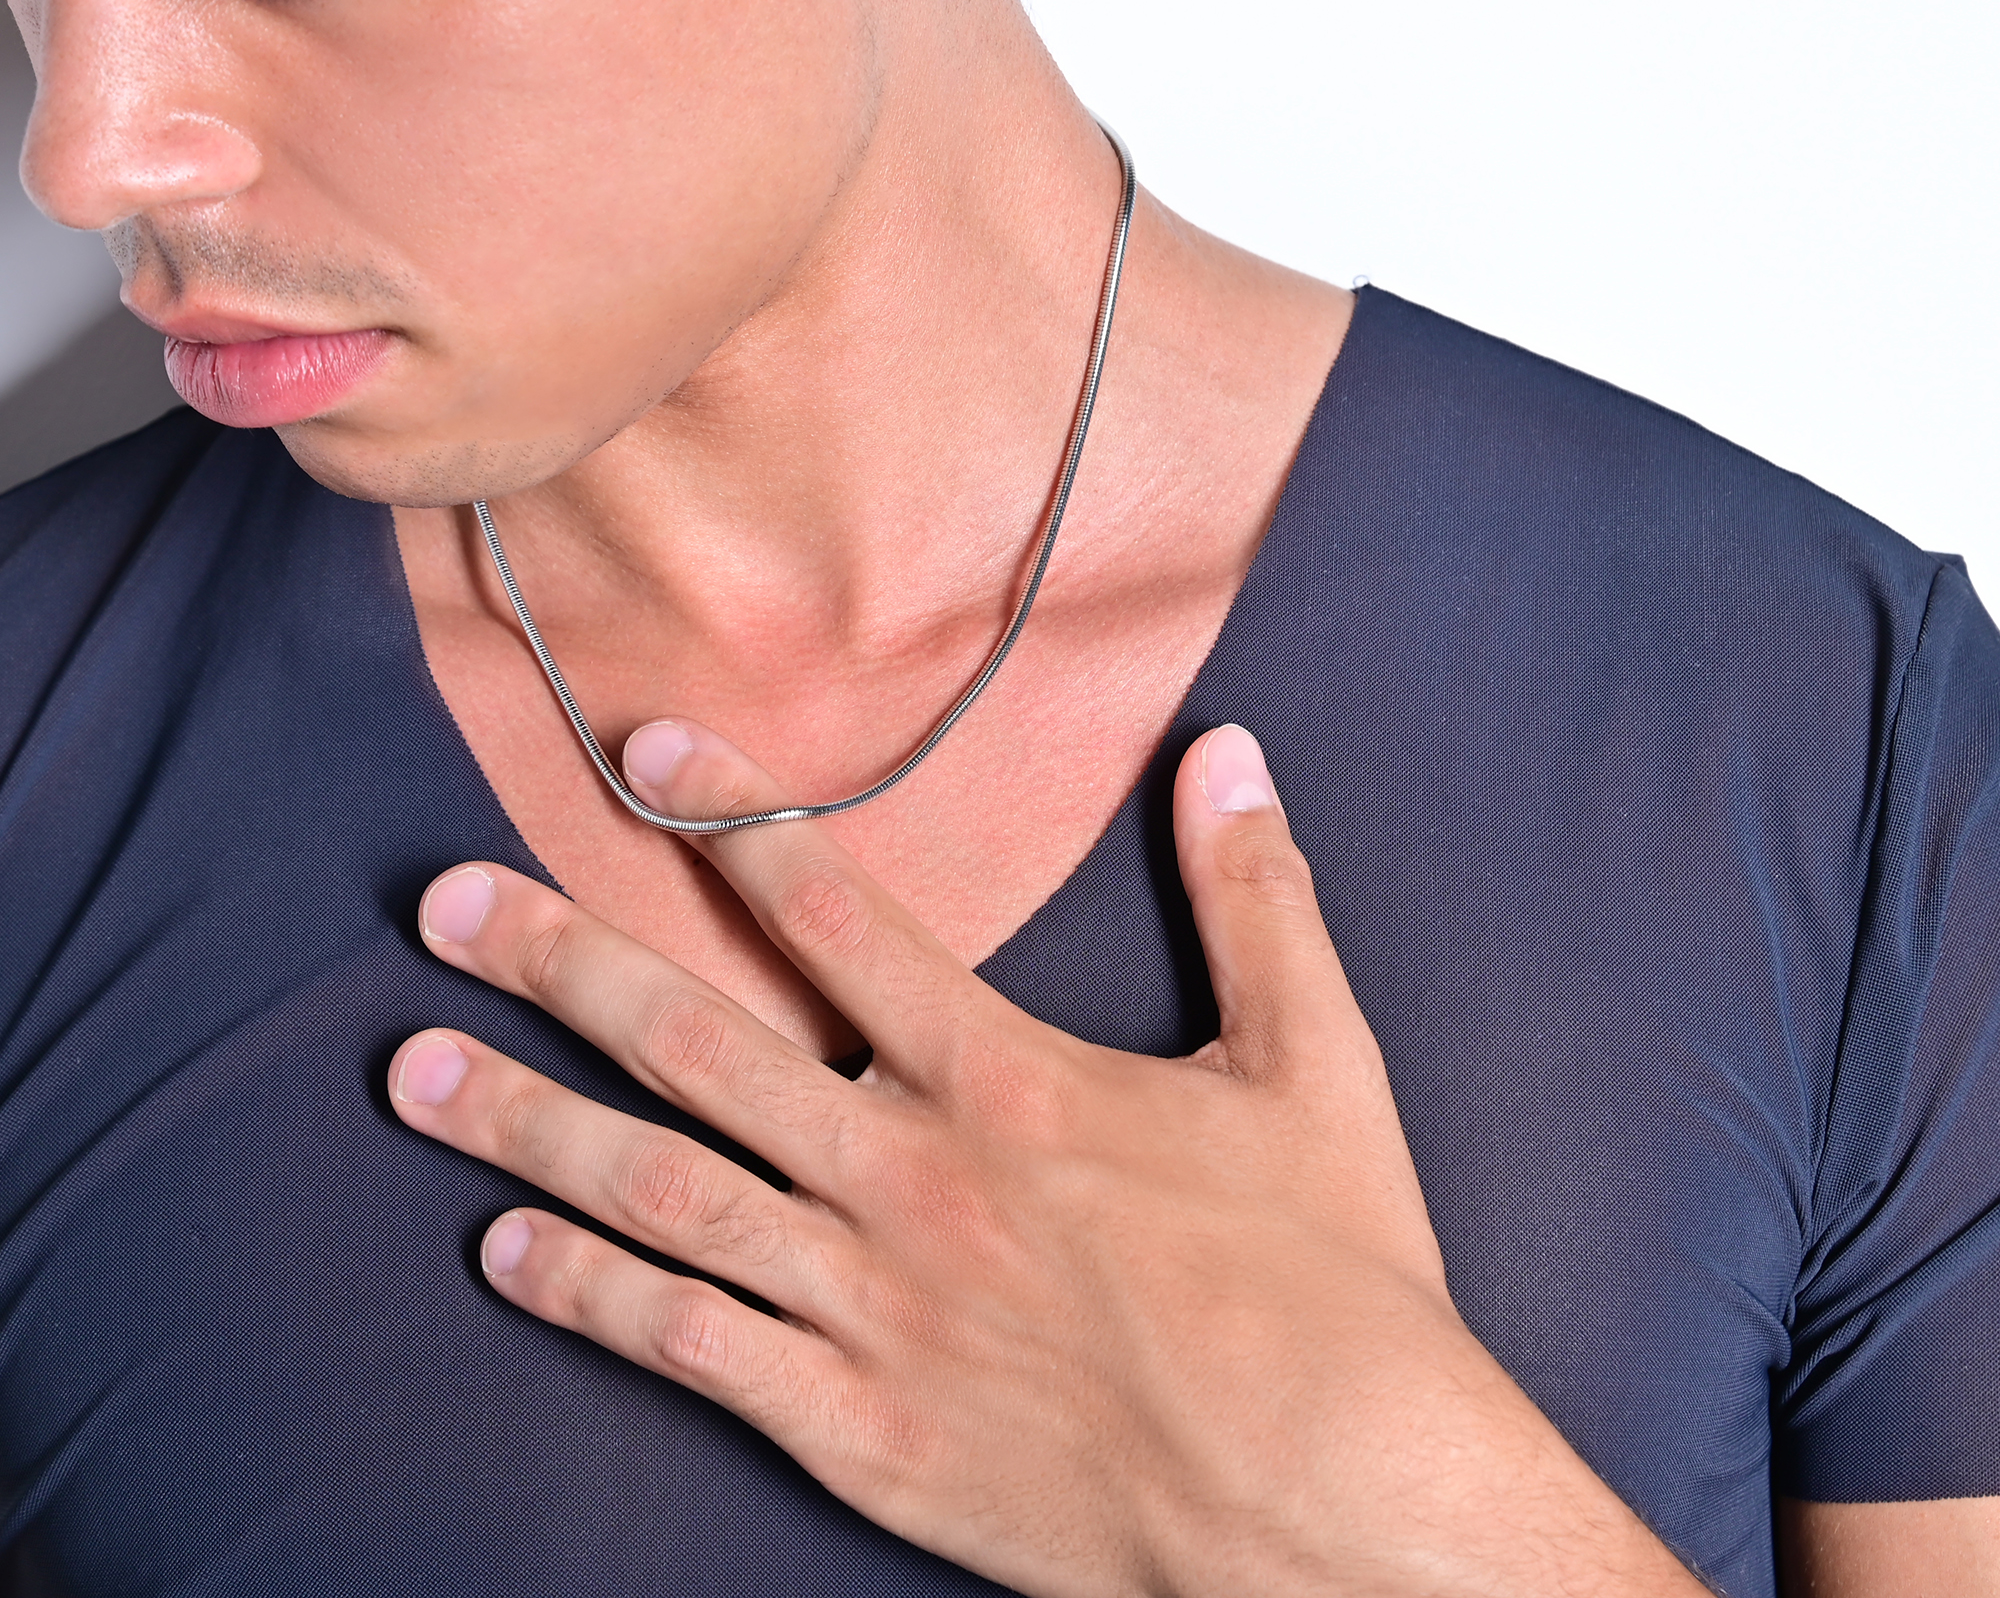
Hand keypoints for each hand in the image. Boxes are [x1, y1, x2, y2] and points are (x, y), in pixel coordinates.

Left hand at [389, 722, 1701, 1597]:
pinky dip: (592, 1297)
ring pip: (663, 1196)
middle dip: (563, 964)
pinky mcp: (863, 1431)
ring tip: (412, 1070)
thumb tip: (1232, 753)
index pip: (843, 915)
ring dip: (526, 1127)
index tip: (645, 756)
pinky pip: (696, 1350)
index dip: (736, 822)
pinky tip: (504, 1255)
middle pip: (701, 1048)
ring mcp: (874, 1312)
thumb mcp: (1315, 1068)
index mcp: (1011, 1081)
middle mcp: (913, 1180)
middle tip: (444, 907)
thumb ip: (1257, 900)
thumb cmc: (1336, 1287)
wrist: (1345, 1517)